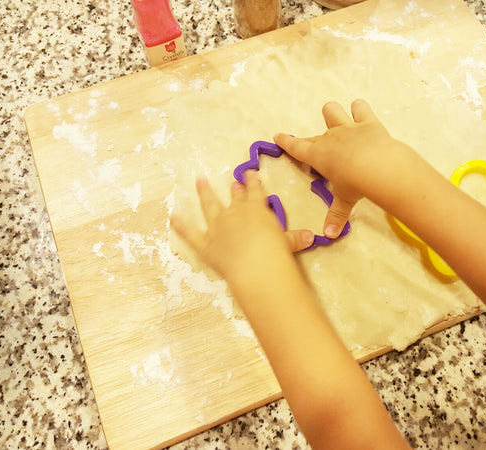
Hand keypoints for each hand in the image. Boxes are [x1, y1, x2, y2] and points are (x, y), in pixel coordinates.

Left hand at [170, 172, 313, 281]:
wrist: (256, 265)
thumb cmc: (276, 252)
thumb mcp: (289, 243)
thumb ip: (296, 238)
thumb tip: (313, 237)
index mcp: (256, 210)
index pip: (256, 192)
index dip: (253, 182)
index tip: (250, 173)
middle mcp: (235, 214)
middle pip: (235, 199)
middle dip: (235, 190)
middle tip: (232, 182)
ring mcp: (218, 227)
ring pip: (209, 206)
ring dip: (204, 193)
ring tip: (199, 180)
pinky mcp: (204, 243)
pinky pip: (190, 233)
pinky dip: (180, 225)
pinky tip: (172, 216)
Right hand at [274, 99, 404, 237]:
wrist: (377, 166)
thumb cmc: (355, 184)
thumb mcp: (344, 200)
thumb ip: (336, 215)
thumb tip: (330, 235)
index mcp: (318, 156)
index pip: (296, 147)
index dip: (286, 142)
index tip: (278, 136)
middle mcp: (329, 138)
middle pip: (314, 135)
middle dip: (310, 140)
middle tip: (313, 145)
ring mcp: (347, 127)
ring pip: (332, 111)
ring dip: (333, 114)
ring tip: (338, 120)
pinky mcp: (367, 122)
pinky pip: (360, 109)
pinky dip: (360, 110)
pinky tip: (360, 111)